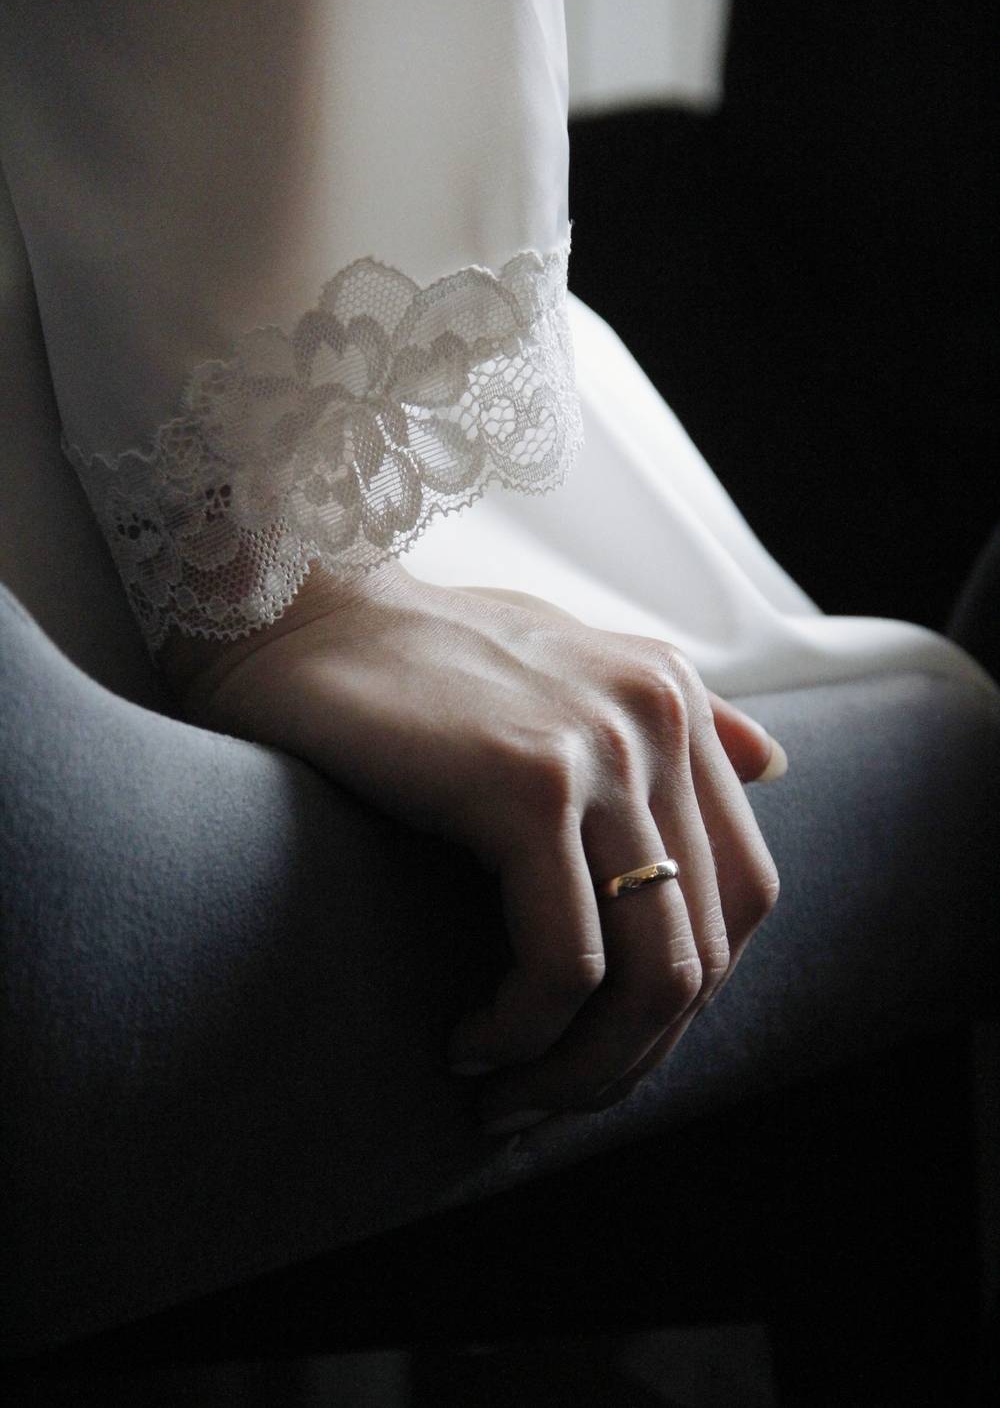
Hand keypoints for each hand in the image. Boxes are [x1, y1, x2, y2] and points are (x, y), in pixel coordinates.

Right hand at [170, 563, 783, 1134]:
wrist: (297, 614)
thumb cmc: (411, 657)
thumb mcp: (565, 660)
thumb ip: (667, 719)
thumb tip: (773, 762)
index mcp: (674, 699)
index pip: (741, 895)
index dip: (684, 1000)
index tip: (601, 1049)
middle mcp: (659, 718)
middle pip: (708, 948)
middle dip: (633, 1057)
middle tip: (551, 1102)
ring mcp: (603, 749)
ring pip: (654, 974)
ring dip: (584, 1069)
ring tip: (508, 1098)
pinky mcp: (529, 783)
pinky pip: (565, 962)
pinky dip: (526, 1031)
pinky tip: (472, 1044)